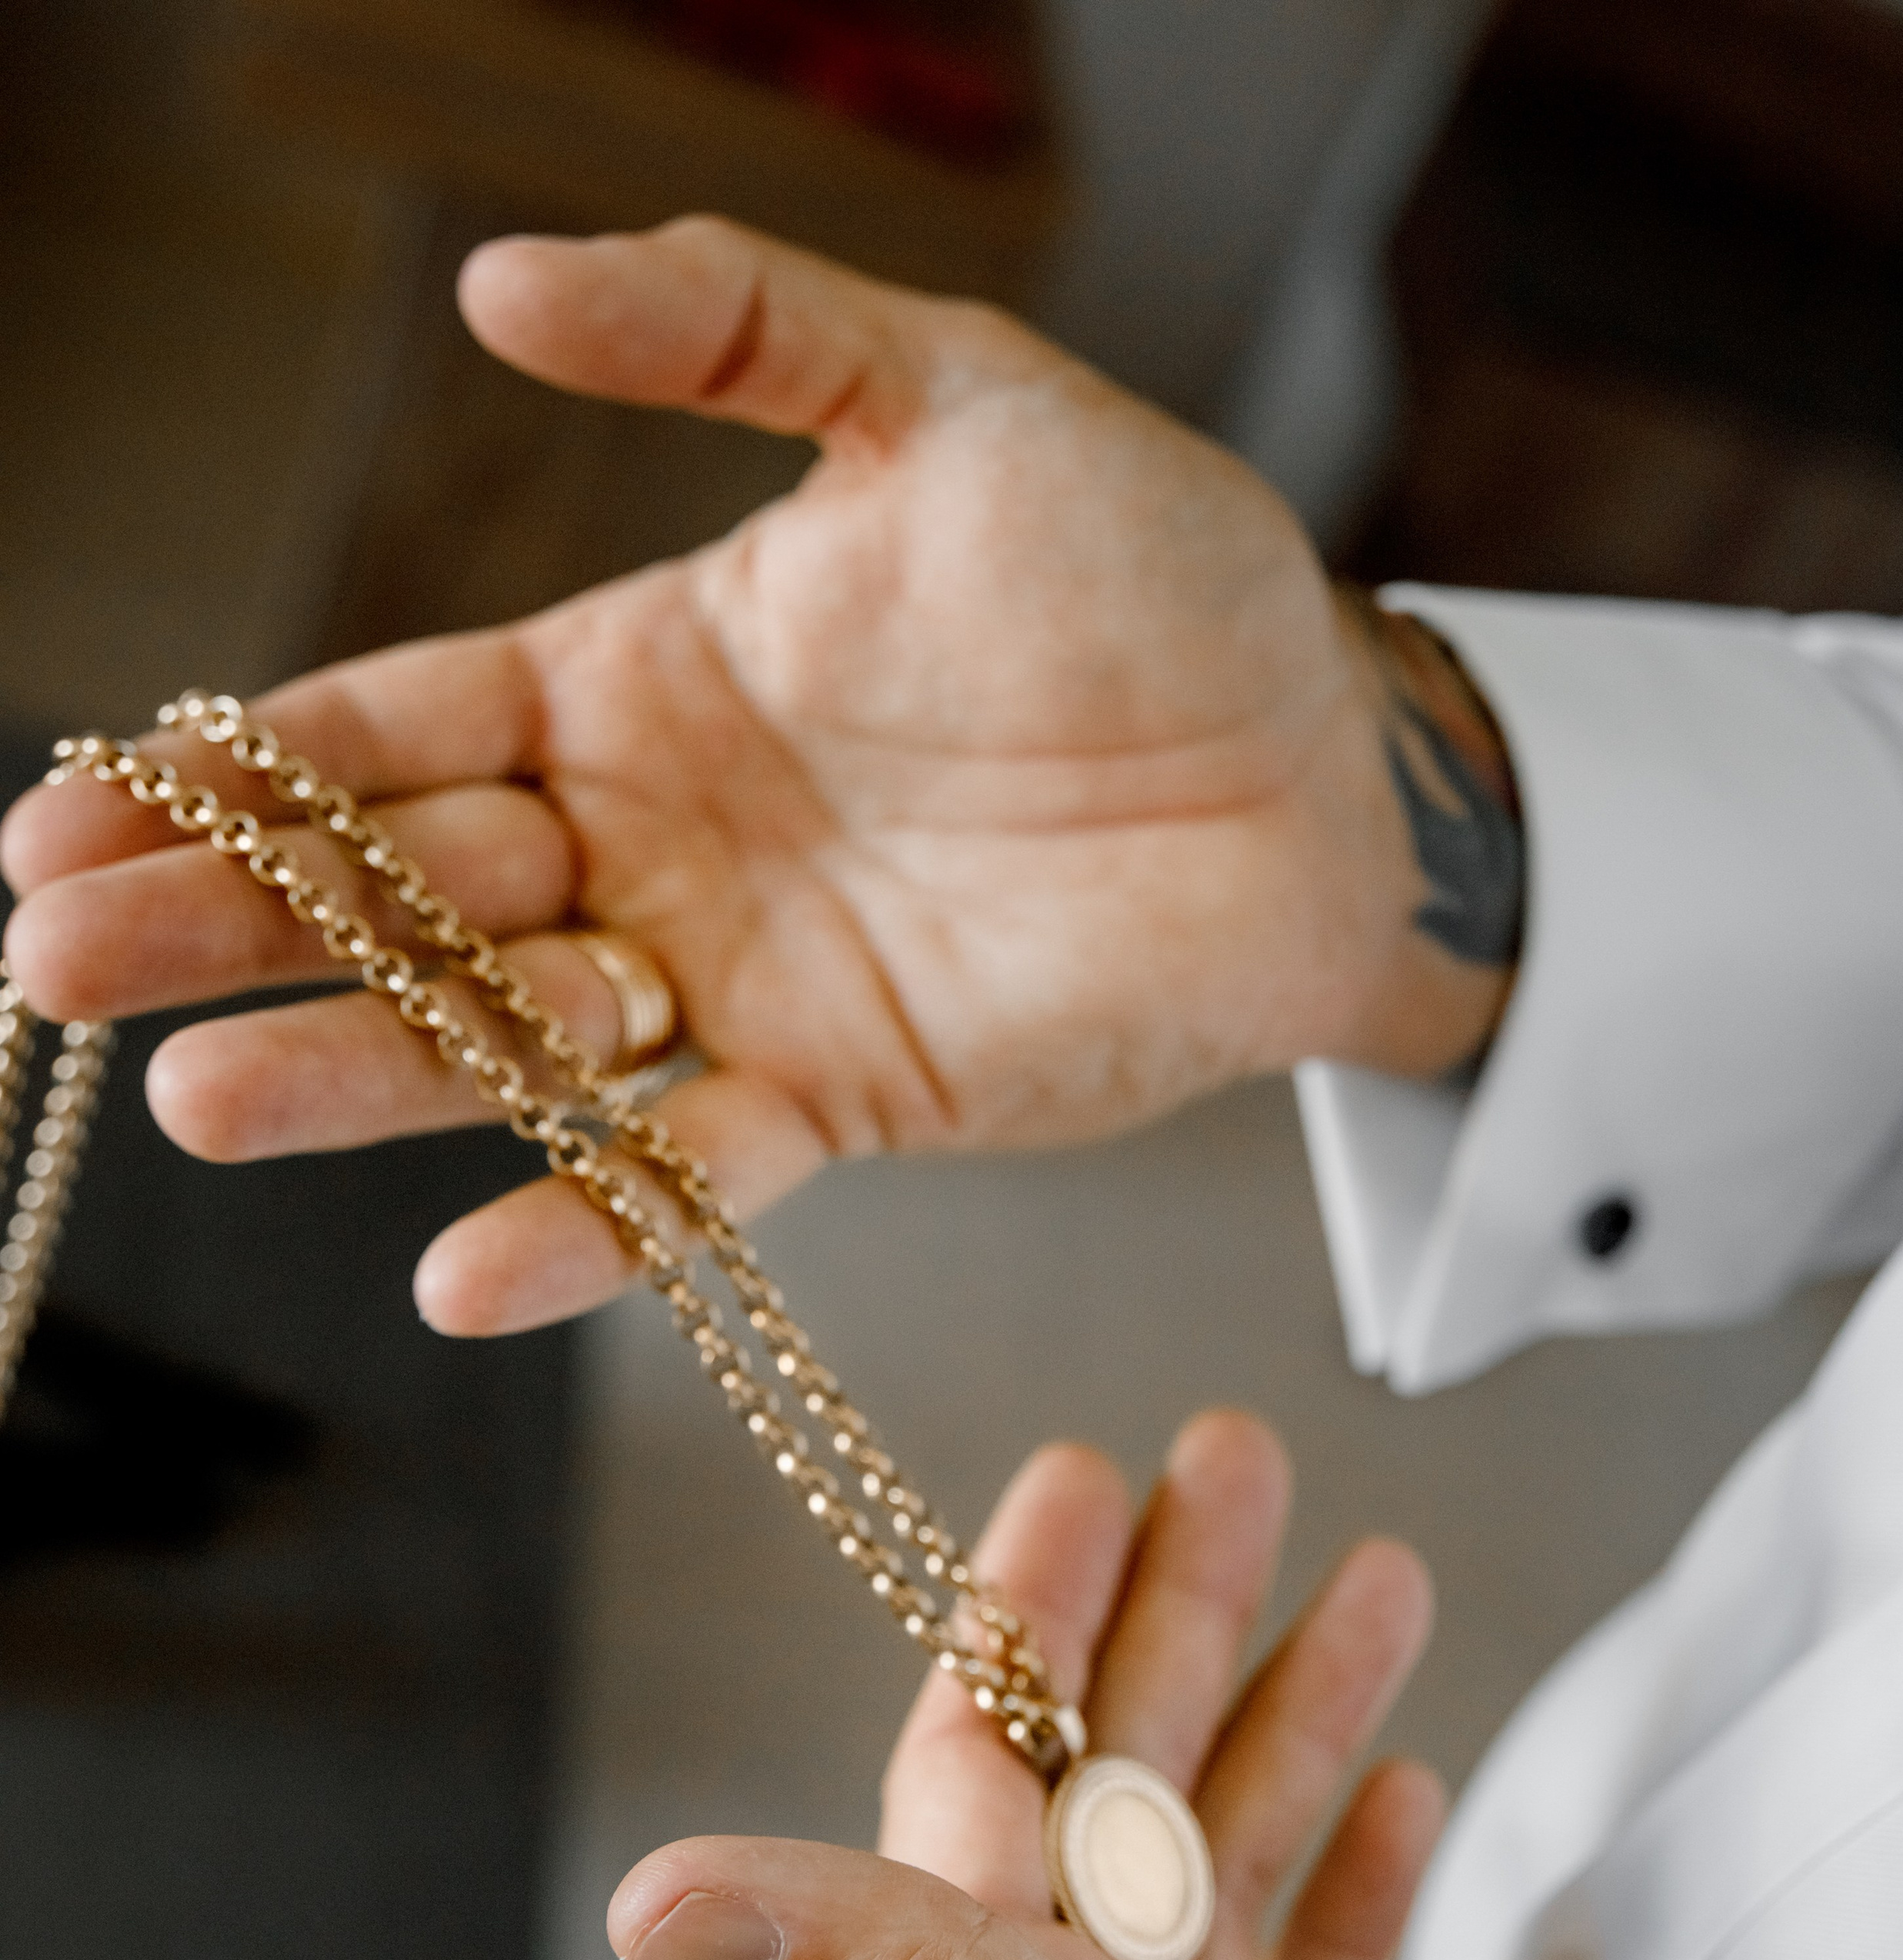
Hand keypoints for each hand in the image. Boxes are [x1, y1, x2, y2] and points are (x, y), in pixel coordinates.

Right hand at [0, 218, 1507, 1337]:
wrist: (1318, 759)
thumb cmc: (1152, 570)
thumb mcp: (945, 396)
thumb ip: (732, 331)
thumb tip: (498, 280)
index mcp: (640, 678)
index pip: (396, 729)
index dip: (240, 771)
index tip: (68, 809)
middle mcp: (656, 842)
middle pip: (408, 895)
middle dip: (239, 925)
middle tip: (58, 963)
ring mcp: (739, 981)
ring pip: (515, 1043)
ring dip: (366, 1077)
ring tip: (208, 1101)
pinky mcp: (845, 1094)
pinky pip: (694, 1176)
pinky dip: (592, 1227)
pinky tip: (465, 1277)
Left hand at [609, 1410, 1618, 1959]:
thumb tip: (654, 1899)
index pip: (982, 1778)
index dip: (1027, 1614)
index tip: (1079, 1483)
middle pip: (1109, 1791)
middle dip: (1174, 1616)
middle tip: (1234, 1469)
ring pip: (1218, 1858)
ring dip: (1284, 1709)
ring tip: (1358, 1584)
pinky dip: (1345, 1864)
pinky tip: (1387, 1791)